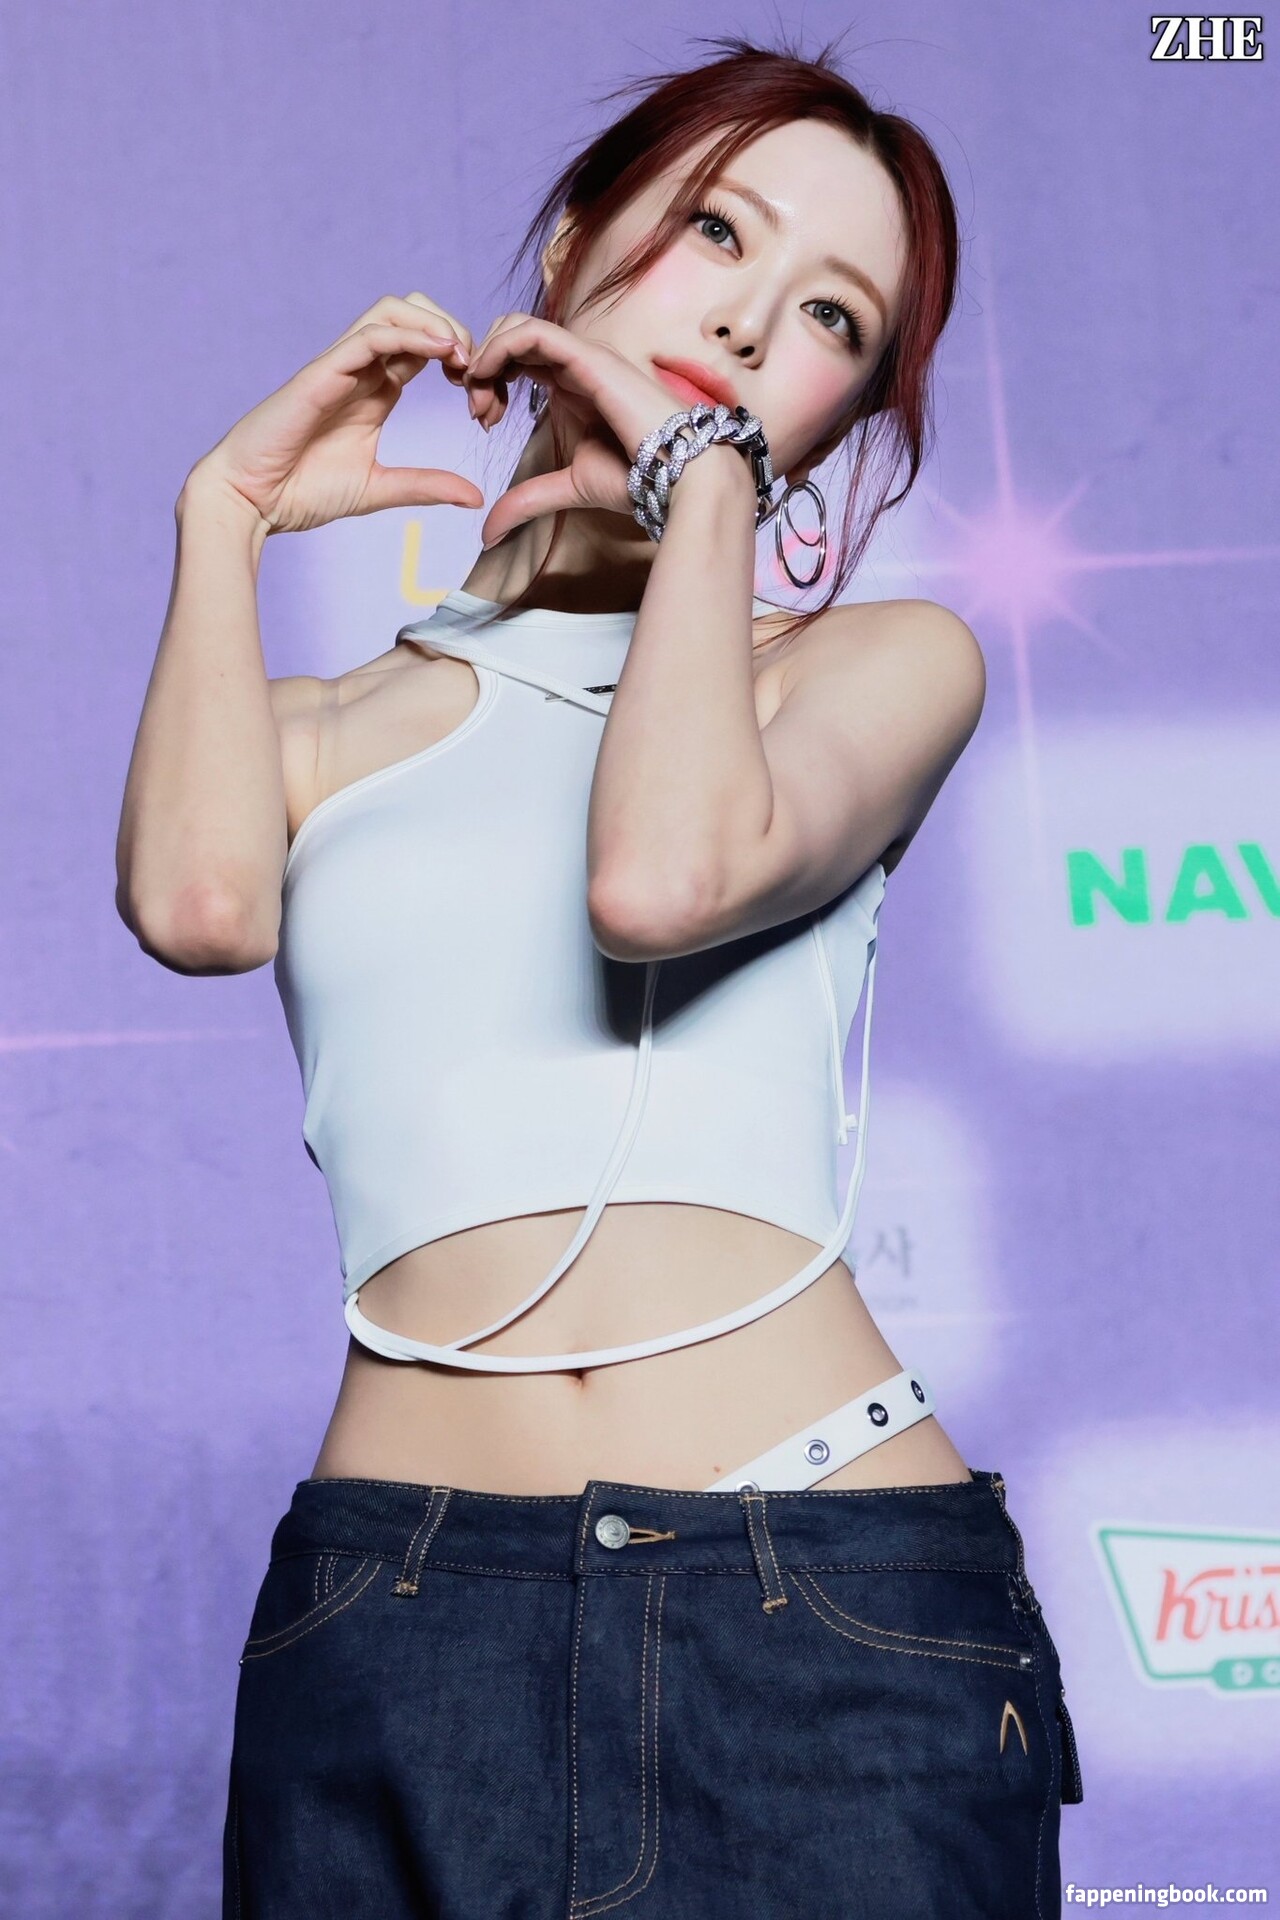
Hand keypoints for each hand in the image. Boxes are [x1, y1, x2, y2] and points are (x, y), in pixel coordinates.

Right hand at [184, 293, 485, 535]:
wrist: (252, 501)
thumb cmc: (302, 492)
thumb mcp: (380, 489)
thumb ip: (426, 486)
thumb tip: (476, 497)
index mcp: (375, 390)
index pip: (424, 346)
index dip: (460, 356)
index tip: (483, 391)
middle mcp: (360, 369)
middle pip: (412, 313)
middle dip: (453, 328)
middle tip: (476, 370)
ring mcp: (340, 365)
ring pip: (392, 310)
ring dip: (435, 324)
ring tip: (463, 357)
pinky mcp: (322, 371)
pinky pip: (369, 335)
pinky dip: (409, 335)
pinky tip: (441, 352)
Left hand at [461, 313, 690, 546]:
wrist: (680, 476)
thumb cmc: (638, 478)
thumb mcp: (567, 488)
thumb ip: (526, 501)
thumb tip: (488, 534)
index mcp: (573, 384)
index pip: (519, 358)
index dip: (490, 379)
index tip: (483, 420)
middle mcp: (577, 362)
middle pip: (512, 336)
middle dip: (483, 366)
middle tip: (479, 411)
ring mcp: (584, 355)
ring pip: (517, 326)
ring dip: (487, 356)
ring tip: (480, 397)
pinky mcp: (588, 357)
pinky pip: (532, 333)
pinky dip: (500, 348)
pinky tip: (487, 377)